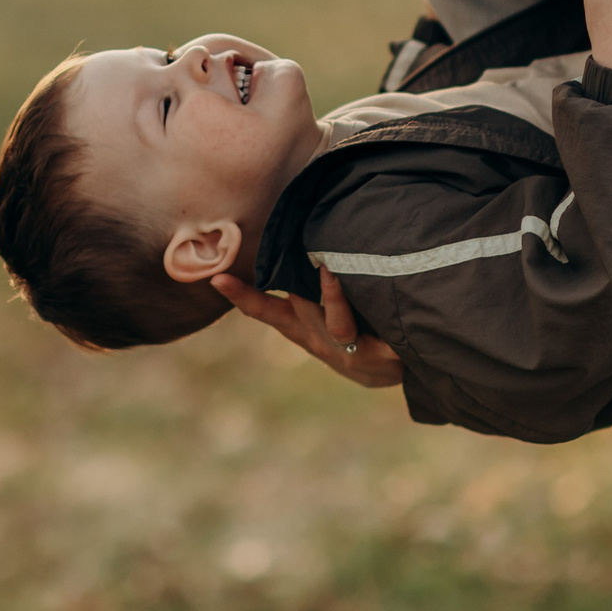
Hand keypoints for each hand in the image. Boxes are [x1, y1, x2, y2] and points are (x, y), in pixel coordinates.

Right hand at [212, 266, 403, 389]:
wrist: (394, 372)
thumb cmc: (353, 331)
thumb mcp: (323, 311)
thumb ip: (307, 284)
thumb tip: (299, 238)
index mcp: (302, 328)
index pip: (266, 311)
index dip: (242, 296)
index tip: (218, 278)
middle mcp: (320, 341)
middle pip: (301, 314)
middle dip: (296, 290)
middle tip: (297, 258)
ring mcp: (349, 353)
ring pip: (336, 326)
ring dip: (332, 299)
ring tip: (330, 273)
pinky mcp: (381, 360)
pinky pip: (380, 341)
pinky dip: (387, 330)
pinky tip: (389, 321)